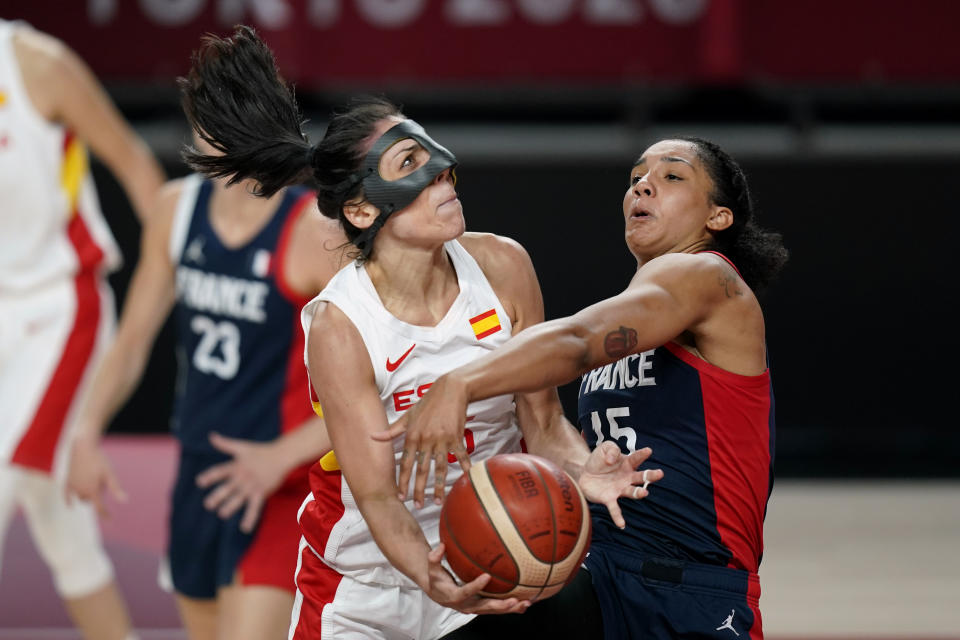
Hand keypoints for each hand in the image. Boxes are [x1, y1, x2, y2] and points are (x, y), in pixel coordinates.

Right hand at [66, 433, 126, 517]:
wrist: (83, 447)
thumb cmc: (99, 460)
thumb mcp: (110, 474)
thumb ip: (115, 488)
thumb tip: (124, 500)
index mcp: (92, 490)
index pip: (99, 507)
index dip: (105, 514)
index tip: (110, 520)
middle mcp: (81, 491)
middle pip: (89, 501)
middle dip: (96, 497)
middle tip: (103, 483)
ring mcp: (72, 486)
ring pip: (80, 497)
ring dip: (87, 495)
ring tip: (93, 481)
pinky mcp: (67, 481)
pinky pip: (66, 494)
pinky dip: (68, 500)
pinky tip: (70, 506)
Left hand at [195, 432, 286, 532]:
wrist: (281, 455)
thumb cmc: (260, 451)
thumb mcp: (241, 447)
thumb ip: (224, 444)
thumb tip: (211, 435)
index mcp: (236, 466)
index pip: (220, 471)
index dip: (210, 476)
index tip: (200, 482)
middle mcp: (242, 476)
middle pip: (228, 487)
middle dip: (218, 496)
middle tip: (208, 505)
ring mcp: (252, 485)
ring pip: (239, 498)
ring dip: (231, 507)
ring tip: (222, 514)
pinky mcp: (261, 492)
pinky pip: (254, 508)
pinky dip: (250, 518)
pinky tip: (244, 528)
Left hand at [371, 374, 470, 507]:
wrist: (449, 389)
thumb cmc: (428, 403)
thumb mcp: (408, 416)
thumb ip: (392, 430)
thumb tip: (372, 436)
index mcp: (412, 436)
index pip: (405, 463)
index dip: (402, 480)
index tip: (401, 496)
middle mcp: (426, 440)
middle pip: (421, 469)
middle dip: (419, 489)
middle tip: (418, 506)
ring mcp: (441, 439)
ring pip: (440, 467)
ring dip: (438, 485)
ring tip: (438, 501)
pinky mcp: (456, 436)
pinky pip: (460, 455)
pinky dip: (464, 466)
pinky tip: (467, 478)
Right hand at [423, 543, 530, 614]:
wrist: (437, 593)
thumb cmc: (436, 579)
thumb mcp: (431, 569)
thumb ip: (434, 558)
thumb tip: (441, 545)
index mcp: (453, 596)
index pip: (465, 592)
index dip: (475, 586)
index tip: (486, 576)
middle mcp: (466, 605)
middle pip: (484, 607)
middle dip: (499, 605)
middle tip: (512, 600)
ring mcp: (475, 608)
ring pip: (493, 610)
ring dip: (510, 608)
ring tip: (525, 603)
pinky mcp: (482, 607)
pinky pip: (497, 608)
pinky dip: (511, 606)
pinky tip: (525, 602)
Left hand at [577, 442, 663, 528]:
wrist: (584, 473)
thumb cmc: (599, 460)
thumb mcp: (604, 448)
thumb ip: (611, 449)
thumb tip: (612, 460)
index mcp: (627, 463)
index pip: (636, 458)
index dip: (642, 454)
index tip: (648, 451)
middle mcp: (627, 478)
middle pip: (641, 477)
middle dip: (650, 476)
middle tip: (659, 474)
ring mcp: (620, 489)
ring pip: (632, 492)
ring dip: (638, 493)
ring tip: (644, 493)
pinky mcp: (609, 499)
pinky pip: (615, 509)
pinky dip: (618, 517)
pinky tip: (622, 524)